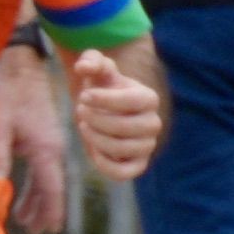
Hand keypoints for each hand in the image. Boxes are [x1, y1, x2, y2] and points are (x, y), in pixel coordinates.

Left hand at [0, 62, 72, 227]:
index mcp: (46, 149)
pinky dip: (34, 187)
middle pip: (50, 188)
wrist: (23, 70)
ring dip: (37, 201)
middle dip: (43, 211)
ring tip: (27, 223)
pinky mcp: (41, 141)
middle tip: (35, 233)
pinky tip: (25, 199)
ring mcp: (48, 146)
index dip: (51, 210)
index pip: (52, 187)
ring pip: (45, 181)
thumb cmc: (10, 94)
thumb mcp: (0, 123)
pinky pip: (40, 170)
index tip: (50, 229)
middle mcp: (53, 150)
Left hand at [66, 51, 164, 178]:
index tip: (84, 96)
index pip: (133, 101)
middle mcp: (153, 123)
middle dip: (97, 120)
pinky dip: (105, 164)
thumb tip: (84, 67)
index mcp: (148, 98)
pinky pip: (124, 173)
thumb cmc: (102, 87)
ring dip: (97, 139)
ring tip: (84, 126)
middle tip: (80, 111)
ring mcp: (147, 145)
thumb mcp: (97, 70)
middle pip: (126, 127)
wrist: (103, 110)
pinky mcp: (137, 164)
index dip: (106, 100)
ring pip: (123, 149)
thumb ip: (92, 60)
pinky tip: (93, 150)